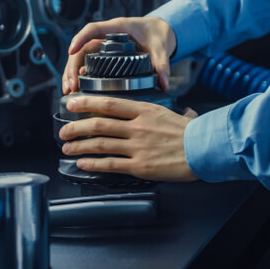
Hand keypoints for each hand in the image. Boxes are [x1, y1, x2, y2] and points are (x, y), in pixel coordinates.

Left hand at [58, 96, 198, 182]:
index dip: (86, 102)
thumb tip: (166, 113)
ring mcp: (137, 146)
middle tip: (64, 130)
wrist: (205, 149)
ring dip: (79, 146)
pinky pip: (111, 164)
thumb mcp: (174, 113)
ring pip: (100, 144)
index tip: (72, 103)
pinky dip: (93, 163)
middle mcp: (137, 127)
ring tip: (67, 149)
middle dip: (76, 127)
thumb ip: (161, 112)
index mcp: (144, 110)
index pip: (108, 103)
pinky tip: (83, 163)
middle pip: (98, 124)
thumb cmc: (192, 132)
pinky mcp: (140, 165)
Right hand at [62, 17, 176, 94]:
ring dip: (72, 73)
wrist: (159, 30)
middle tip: (71, 85)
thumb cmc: (157, 33)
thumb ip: (163, 63)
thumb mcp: (161, 47)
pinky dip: (80, 75)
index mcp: (118, 27)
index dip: (80, 38)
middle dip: (73, 66)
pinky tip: (76, 89)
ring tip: (69, 90)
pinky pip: (87, 63)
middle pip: (82, 48)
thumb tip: (164, 83)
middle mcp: (106, 36)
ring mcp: (103, 46)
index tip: (72, 51)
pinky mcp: (105, 56)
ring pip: (81, 57)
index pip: (93, 29)